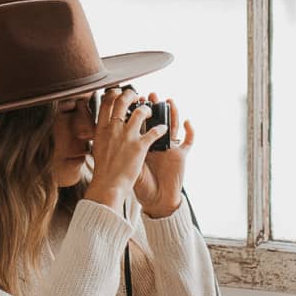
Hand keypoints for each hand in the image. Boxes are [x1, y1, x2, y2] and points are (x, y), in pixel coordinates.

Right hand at [86, 84, 156, 207]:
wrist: (108, 185)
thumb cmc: (103, 170)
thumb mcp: (98, 147)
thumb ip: (103, 135)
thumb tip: (106, 127)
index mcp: (102, 129)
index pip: (106, 103)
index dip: (114, 94)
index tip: (118, 92)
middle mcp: (114, 129)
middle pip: (122, 101)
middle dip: (131, 94)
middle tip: (136, 95)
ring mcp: (127, 136)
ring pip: (140, 112)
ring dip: (148, 109)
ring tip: (151, 111)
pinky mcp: (139, 146)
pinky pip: (154, 131)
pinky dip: (160, 129)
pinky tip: (163, 129)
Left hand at [132, 91, 193, 219]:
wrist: (155, 200)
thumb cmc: (140, 184)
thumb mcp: (127, 164)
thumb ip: (120, 150)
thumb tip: (105, 136)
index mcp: (143, 143)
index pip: (142, 122)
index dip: (138, 109)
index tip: (133, 98)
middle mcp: (157, 142)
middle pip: (157, 119)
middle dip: (154, 106)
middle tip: (150, 95)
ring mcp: (170, 147)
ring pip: (174, 125)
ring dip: (173, 112)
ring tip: (169, 100)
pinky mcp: (181, 155)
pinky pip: (189, 140)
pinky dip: (190, 130)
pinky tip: (188, 121)